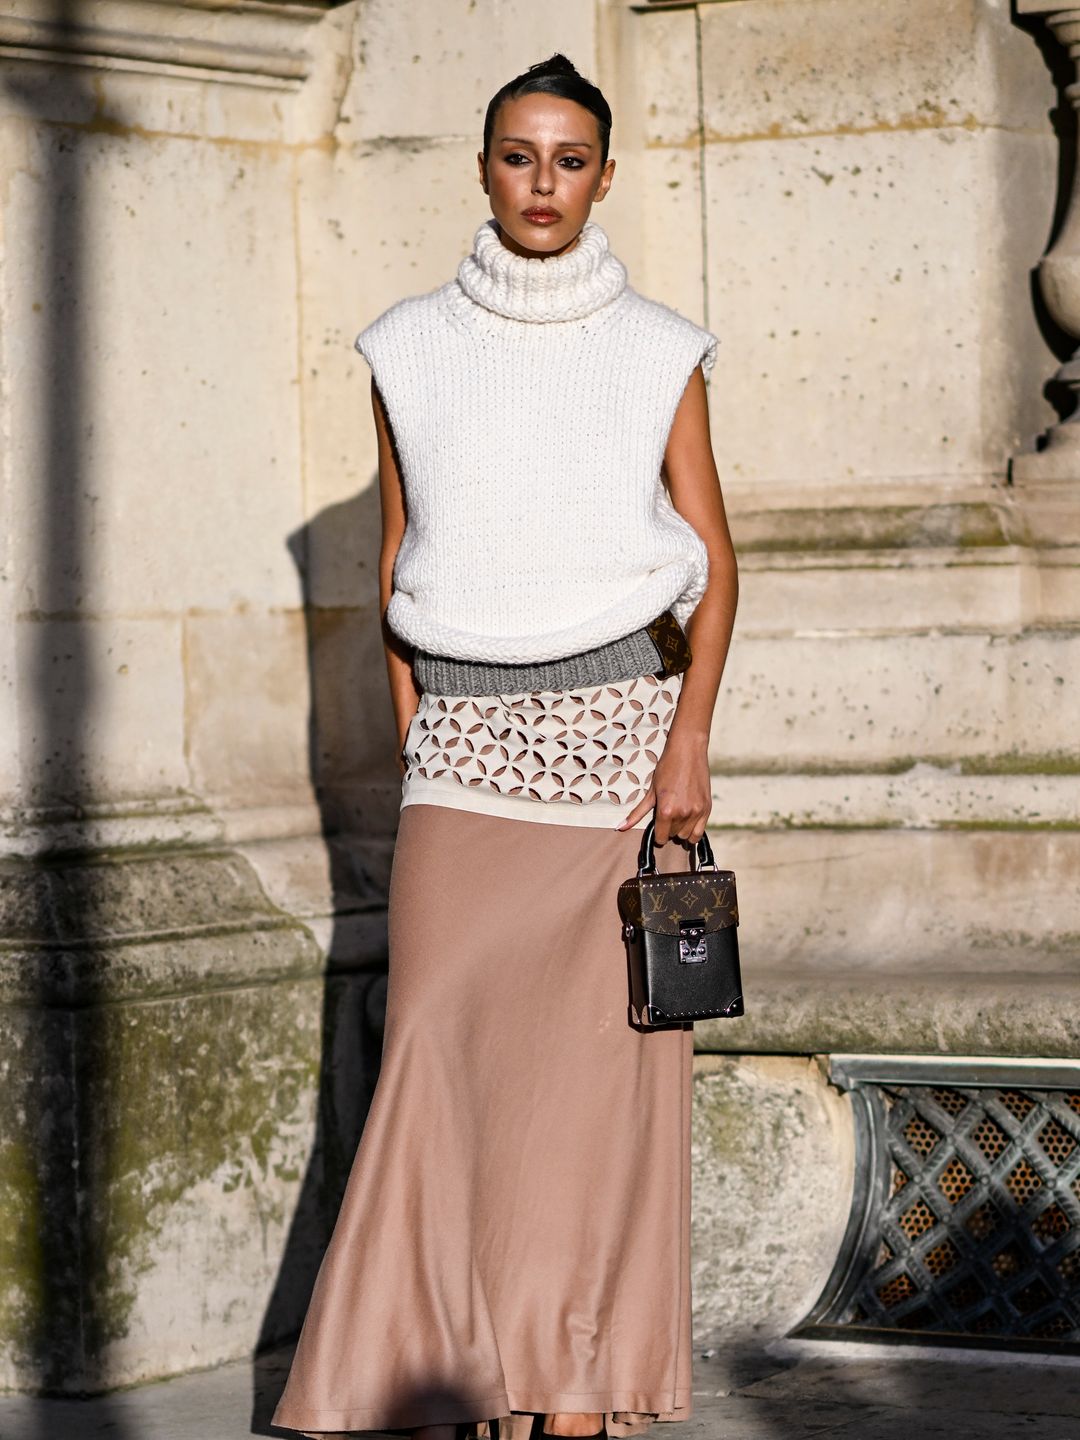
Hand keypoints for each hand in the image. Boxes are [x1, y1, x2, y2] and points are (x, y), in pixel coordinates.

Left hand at [617, 727, 711, 843]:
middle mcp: (682, 814)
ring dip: (680, 830)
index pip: (661, 837)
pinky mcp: (707, 808)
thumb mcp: (651, 791)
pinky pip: (699, 832)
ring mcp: (697, 812)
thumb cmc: (667, 768)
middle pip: (674, 836)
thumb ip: (638, 812)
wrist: (688, 751)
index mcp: (666, 811)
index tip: (657, 828)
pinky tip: (688, 821)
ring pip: (686, 836)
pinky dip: (693, 831)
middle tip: (667, 816)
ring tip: (677, 816)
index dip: (657, 835)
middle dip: (668, 829)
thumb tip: (620, 827)